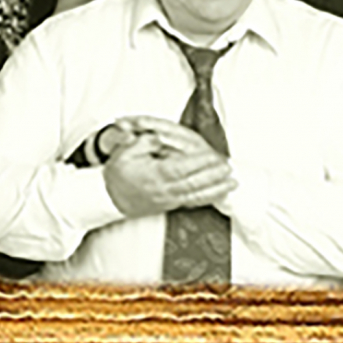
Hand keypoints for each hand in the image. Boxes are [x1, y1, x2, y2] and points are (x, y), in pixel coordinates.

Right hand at [100, 115, 234, 218]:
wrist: (110, 198)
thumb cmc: (118, 174)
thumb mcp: (124, 152)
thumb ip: (143, 142)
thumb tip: (159, 137)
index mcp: (154, 174)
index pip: (181, 167)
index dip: (199, 162)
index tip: (213, 155)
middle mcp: (164, 189)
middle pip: (193, 182)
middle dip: (214, 176)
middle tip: (230, 167)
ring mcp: (168, 199)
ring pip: (196, 195)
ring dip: (216, 189)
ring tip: (232, 183)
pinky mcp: (170, 205)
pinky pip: (192, 203)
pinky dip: (207, 199)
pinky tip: (219, 195)